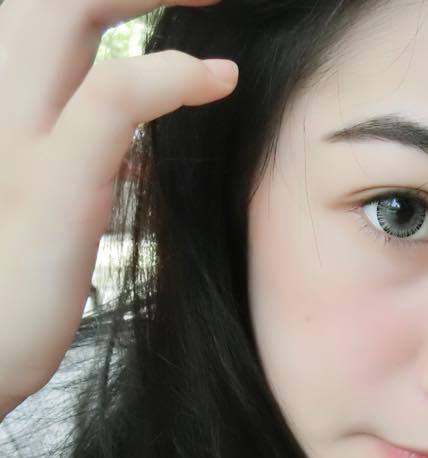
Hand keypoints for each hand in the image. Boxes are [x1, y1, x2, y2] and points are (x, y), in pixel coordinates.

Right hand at [0, 0, 238, 417]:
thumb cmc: (19, 275)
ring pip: (66, 7)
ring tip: (217, 0)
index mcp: (2, 95)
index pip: (43, 6)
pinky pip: (111, 97)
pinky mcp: (53, 179)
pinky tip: (220, 78)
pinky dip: (168, 76)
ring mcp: (17, 131)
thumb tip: (129, 138)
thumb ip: (83, 148)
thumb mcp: (48, 192)